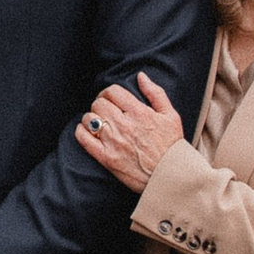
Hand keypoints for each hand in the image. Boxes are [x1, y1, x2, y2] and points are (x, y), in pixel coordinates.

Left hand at [77, 71, 187, 191]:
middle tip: (104, 111)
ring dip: (91, 118)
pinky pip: (84, 139)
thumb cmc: (172, 146)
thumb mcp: (171, 116)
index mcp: (140, 113)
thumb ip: (156, 93)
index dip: (108, 92)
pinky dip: (81, 132)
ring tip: (98, 122)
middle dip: (100, 104)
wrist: (170, 177)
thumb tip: (141, 76)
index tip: (110, 98)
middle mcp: (125, 125)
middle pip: (99, 103)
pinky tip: (86, 131)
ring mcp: (114, 142)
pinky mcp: (106, 158)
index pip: (113, 92)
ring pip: (89, 119)